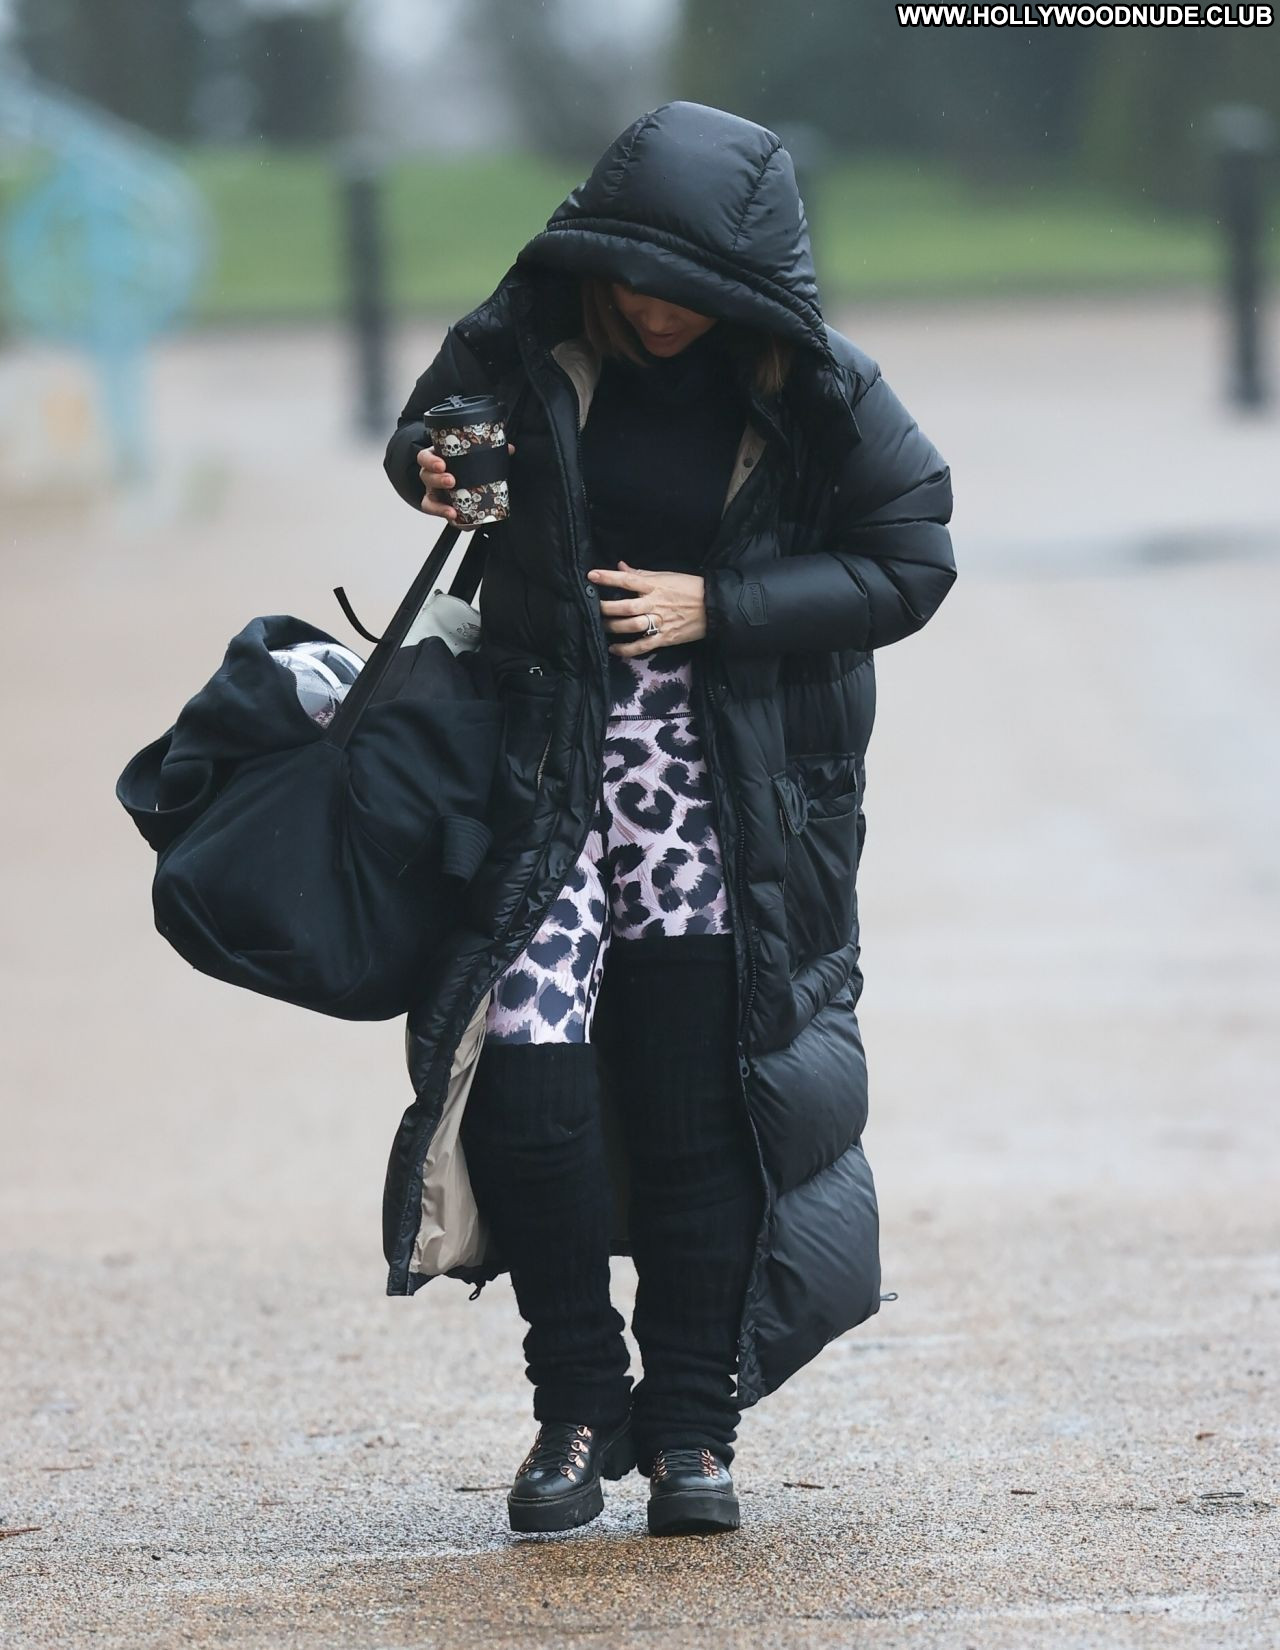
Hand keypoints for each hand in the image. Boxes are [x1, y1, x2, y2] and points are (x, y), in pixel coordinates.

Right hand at [417, 442, 515, 525]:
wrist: (462, 480)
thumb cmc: (464, 466)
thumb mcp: (472, 456)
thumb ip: (489, 451)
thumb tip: (509, 448)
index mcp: (437, 459)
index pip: (425, 458)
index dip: (430, 461)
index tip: (442, 464)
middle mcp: (432, 477)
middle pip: (426, 477)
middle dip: (437, 480)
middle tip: (451, 481)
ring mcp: (435, 494)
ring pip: (429, 502)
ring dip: (439, 508)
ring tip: (452, 511)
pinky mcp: (441, 509)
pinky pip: (441, 519)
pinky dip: (448, 521)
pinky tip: (457, 521)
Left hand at [586, 560, 706, 655]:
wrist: (715, 607)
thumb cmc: (690, 588)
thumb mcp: (667, 576)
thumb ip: (642, 573)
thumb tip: (621, 565)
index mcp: (655, 585)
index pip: (628, 579)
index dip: (609, 577)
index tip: (591, 575)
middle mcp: (655, 603)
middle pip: (625, 606)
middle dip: (606, 608)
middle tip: (592, 607)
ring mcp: (660, 622)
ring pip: (631, 625)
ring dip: (613, 627)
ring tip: (601, 627)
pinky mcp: (665, 638)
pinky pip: (643, 646)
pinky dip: (627, 649)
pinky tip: (614, 649)